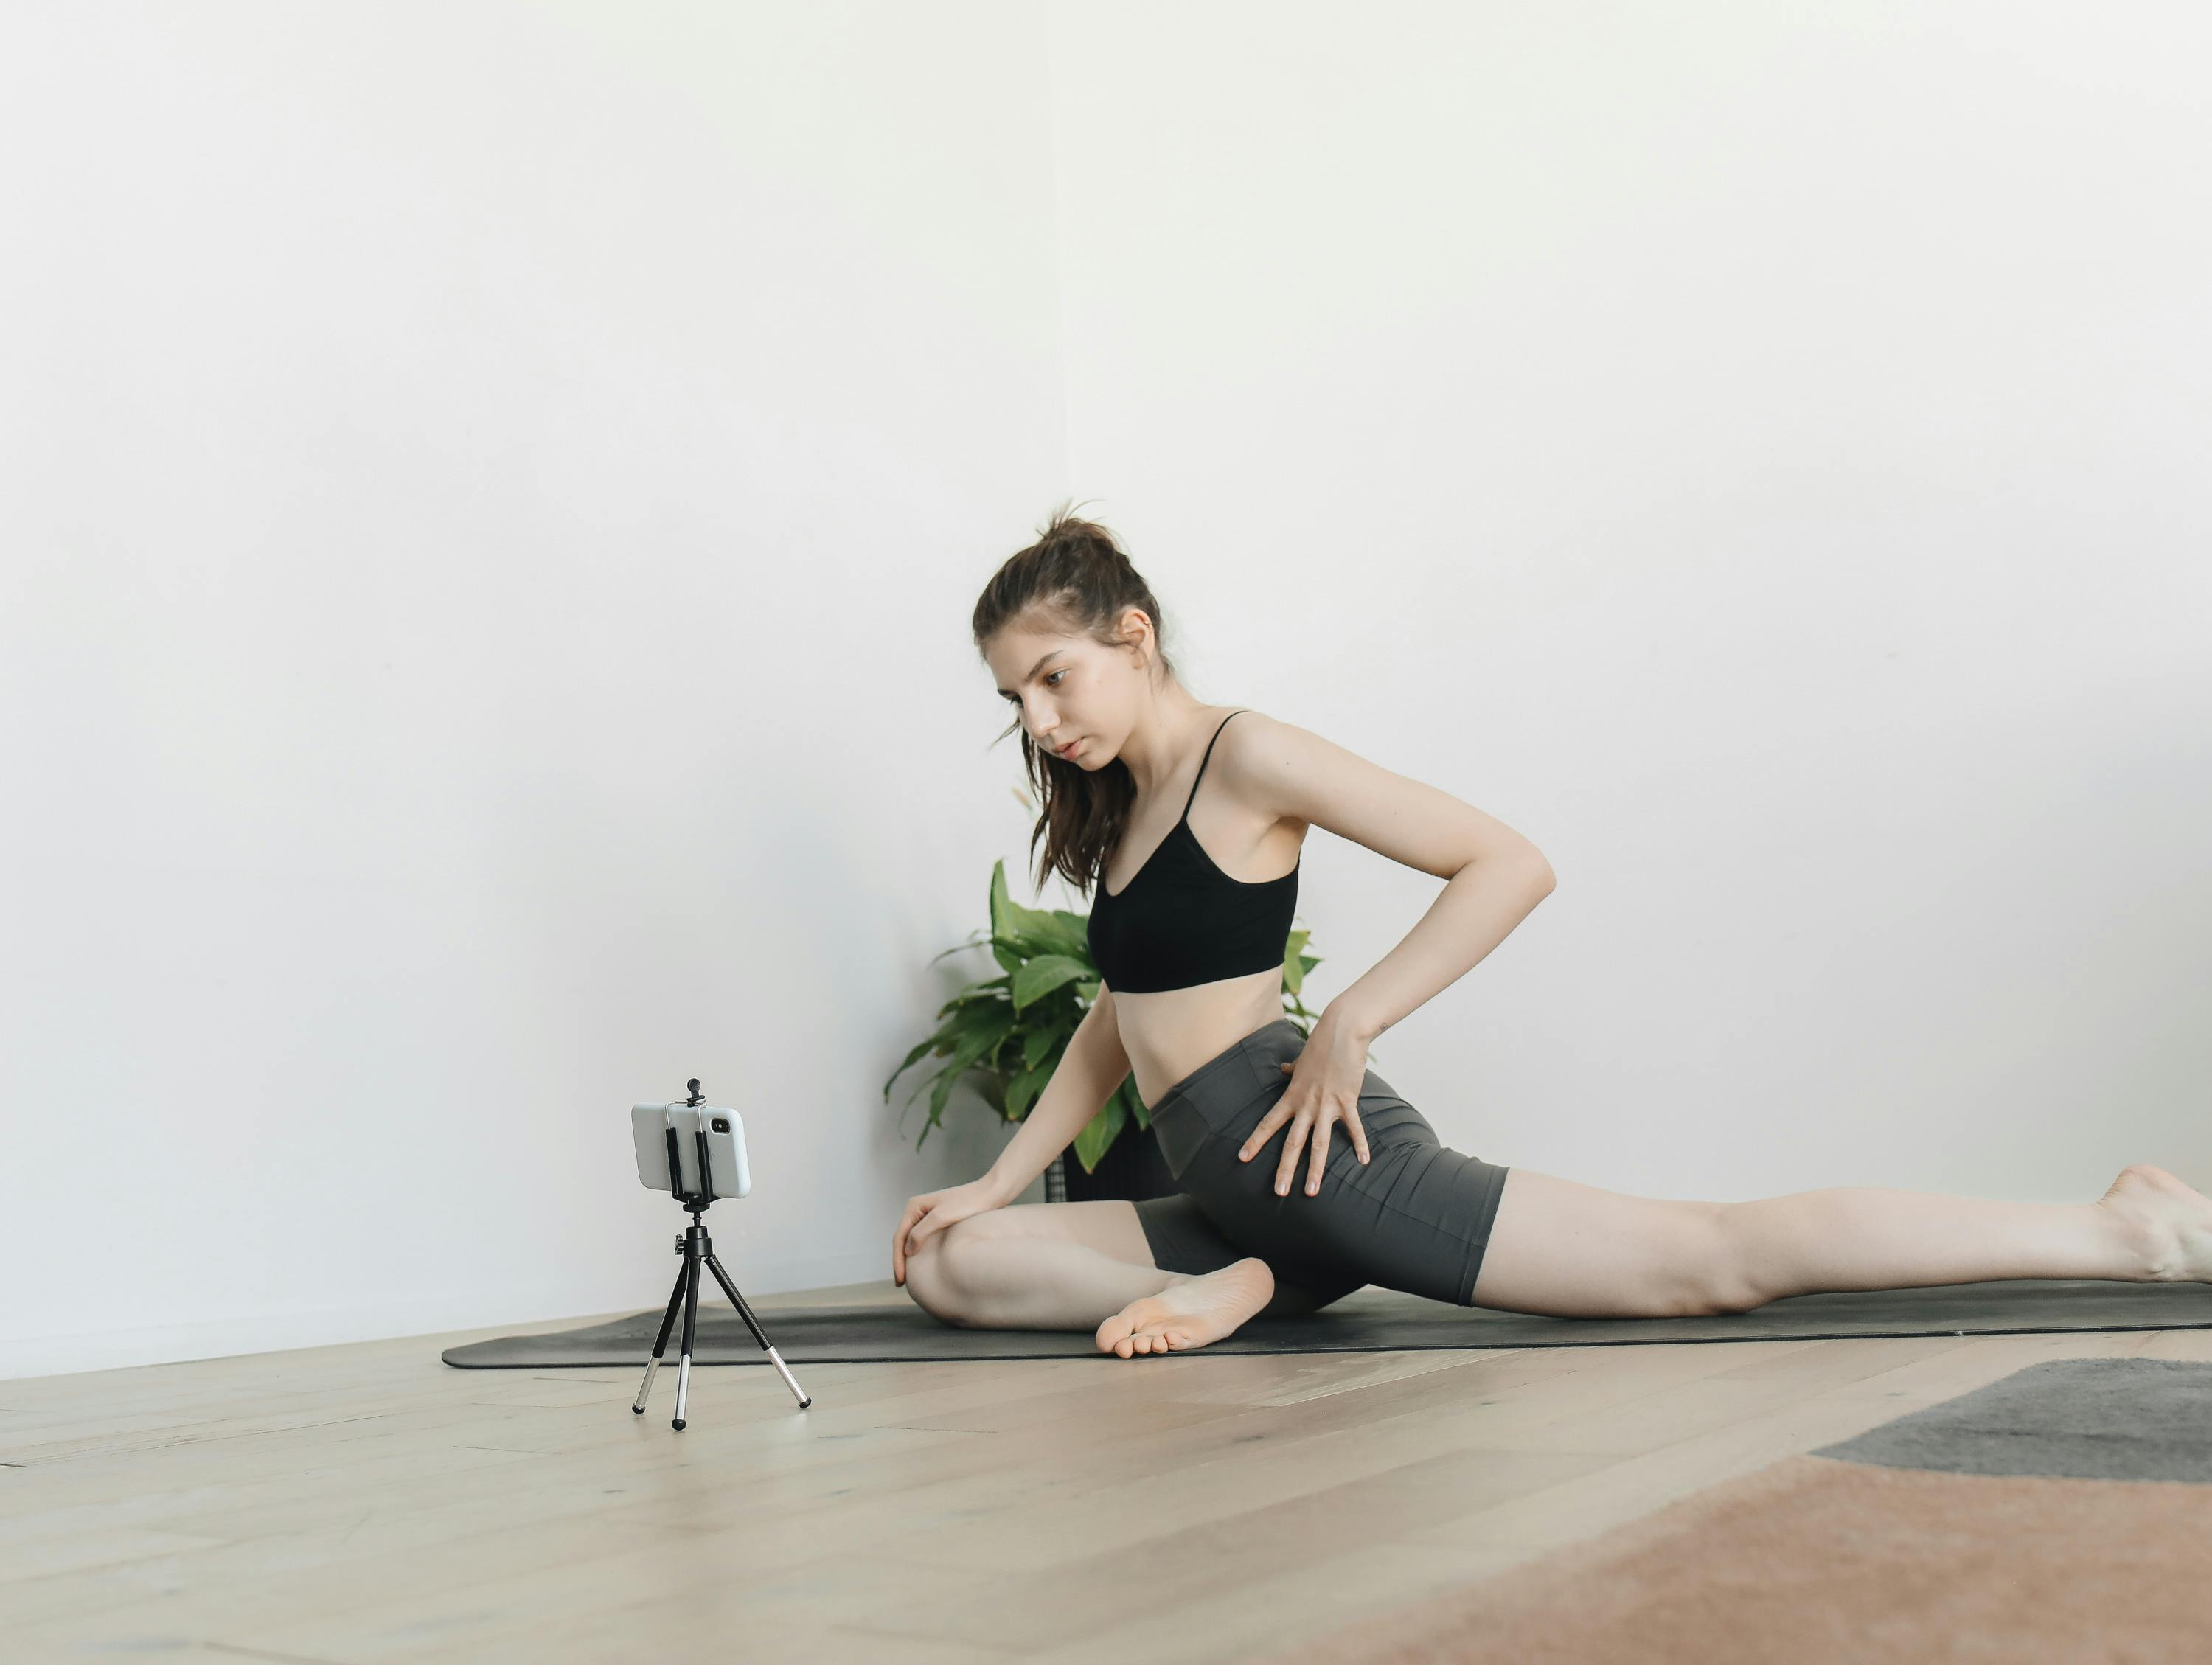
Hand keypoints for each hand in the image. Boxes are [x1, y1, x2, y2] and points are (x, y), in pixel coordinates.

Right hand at [892, 1177, 1006, 1286]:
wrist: (991, 1194)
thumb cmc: (968, 1203)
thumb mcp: (942, 1217)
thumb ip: (921, 1232)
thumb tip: (907, 1250)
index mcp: (914, 1206)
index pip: (899, 1237)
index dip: (898, 1260)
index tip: (901, 1280)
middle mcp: (918, 1209)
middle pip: (903, 1239)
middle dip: (900, 1261)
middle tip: (900, 1283)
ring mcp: (928, 1215)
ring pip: (912, 1240)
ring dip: (908, 1258)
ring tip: (908, 1278)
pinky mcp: (939, 1220)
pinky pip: (923, 1239)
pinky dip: (919, 1252)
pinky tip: (921, 1264)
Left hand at [1236, 1013, 1372, 1196]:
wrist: (1341, 1031)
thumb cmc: (1321, 1045)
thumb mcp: (1300, 1060)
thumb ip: (1289, 1070)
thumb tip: (1281, 1069)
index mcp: (1292, 1096)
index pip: (1269, 1123)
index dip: (1255, 1141)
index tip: (1242, 1158)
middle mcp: (1306, 1105)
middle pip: (1292, 1142)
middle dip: (1285, 1169)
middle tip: (1278, 1192)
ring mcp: (1326, 1105)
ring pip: (1319, 1143)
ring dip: (1315, 1170)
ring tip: (1311, 1191)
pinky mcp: (1347, 1101)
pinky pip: (1354, 1127)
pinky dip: (1360, 1144)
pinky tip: (1364, 1162)